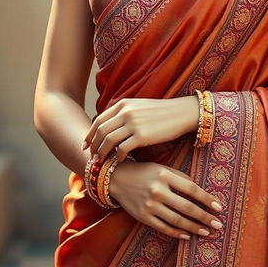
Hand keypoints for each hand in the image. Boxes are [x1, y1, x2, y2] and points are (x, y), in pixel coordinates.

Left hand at [83, 97, 198, 163]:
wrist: (181, 113)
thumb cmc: (161, 112)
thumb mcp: (139, 107)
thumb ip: (123, 113)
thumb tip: (109, 127)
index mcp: (123, 104)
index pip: (99, 120)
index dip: (90, 134)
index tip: (86, 145)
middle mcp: (126, 112)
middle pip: (101, 131)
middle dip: (93, 146)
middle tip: (91, 157)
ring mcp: (133, 123)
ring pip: (108, 141)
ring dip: (102, 153)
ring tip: (101, 162)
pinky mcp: (142, 135)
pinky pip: (122, 149)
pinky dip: (117, 157)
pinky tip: (119, 161)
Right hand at [108, 160, 223, 240]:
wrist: (117, 178)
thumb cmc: (144, 171)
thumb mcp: (162, 168)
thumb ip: (179, 177)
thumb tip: (198, 190)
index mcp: (165, 175)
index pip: (191, 188)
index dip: (206, 199)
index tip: (219, 207)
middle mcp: (158, 190)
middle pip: (187, 207)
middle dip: (205, 217)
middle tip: (218, 224)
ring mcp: (150, 205)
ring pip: (177, 220)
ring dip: (194, 227)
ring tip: (206, 232)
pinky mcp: (143, 216)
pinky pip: (163, 228)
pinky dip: (177, 233)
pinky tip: (187, 235)